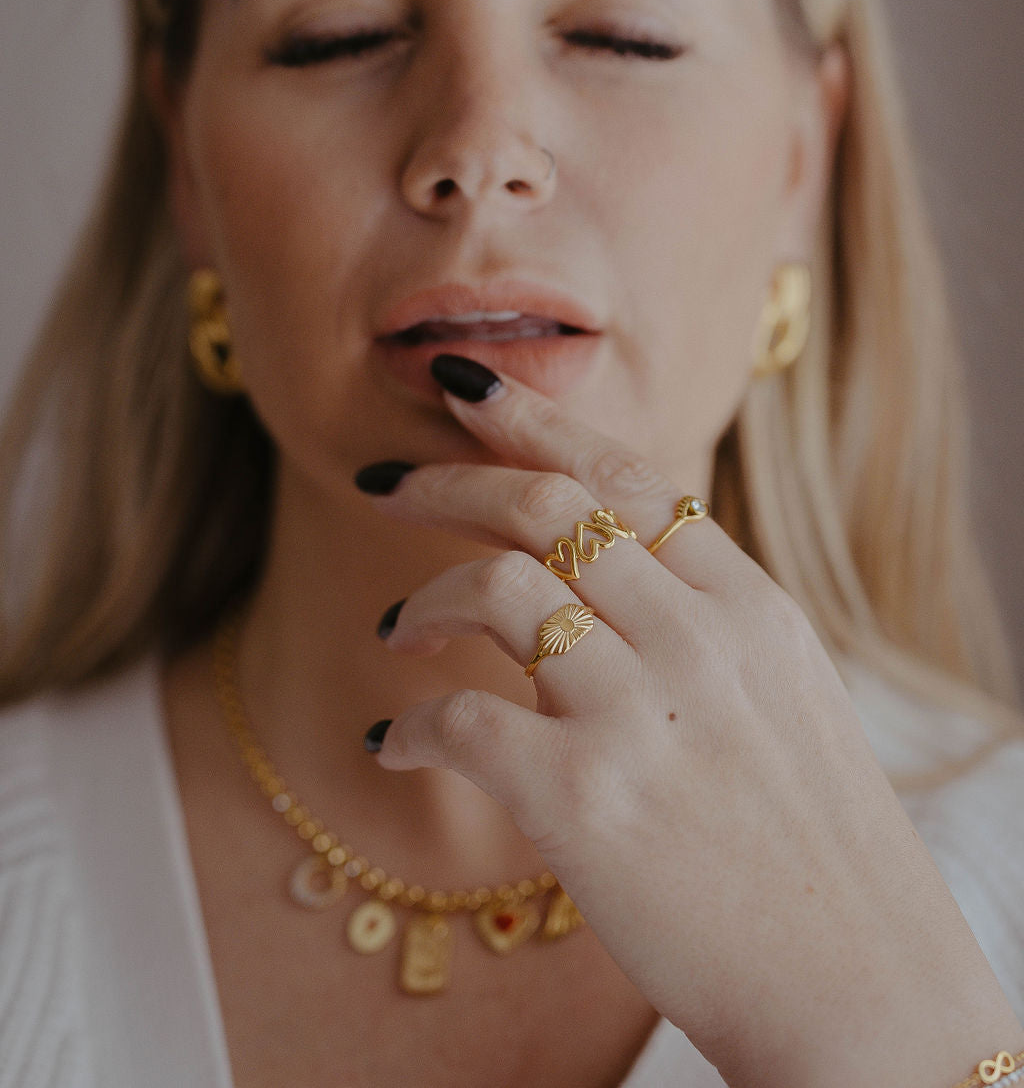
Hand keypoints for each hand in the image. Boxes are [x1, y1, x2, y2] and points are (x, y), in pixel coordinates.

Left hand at [360, 358, 1021, 1087]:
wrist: (861, 989)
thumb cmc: (816, 846)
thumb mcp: (788, 692)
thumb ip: (705, 616)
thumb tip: (607, 561)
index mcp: (750, 605)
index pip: (623, 474)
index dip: (533, 420)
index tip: (464, 389)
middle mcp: (697, 639)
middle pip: (545, 506)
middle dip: (448, 477)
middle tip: (383, 480)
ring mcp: (640, 714)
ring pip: (492, 589)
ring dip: (421, 601)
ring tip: (395, 631)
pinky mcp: (583, 800)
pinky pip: (458, 719)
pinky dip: (410, 726)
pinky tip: (395, 746)